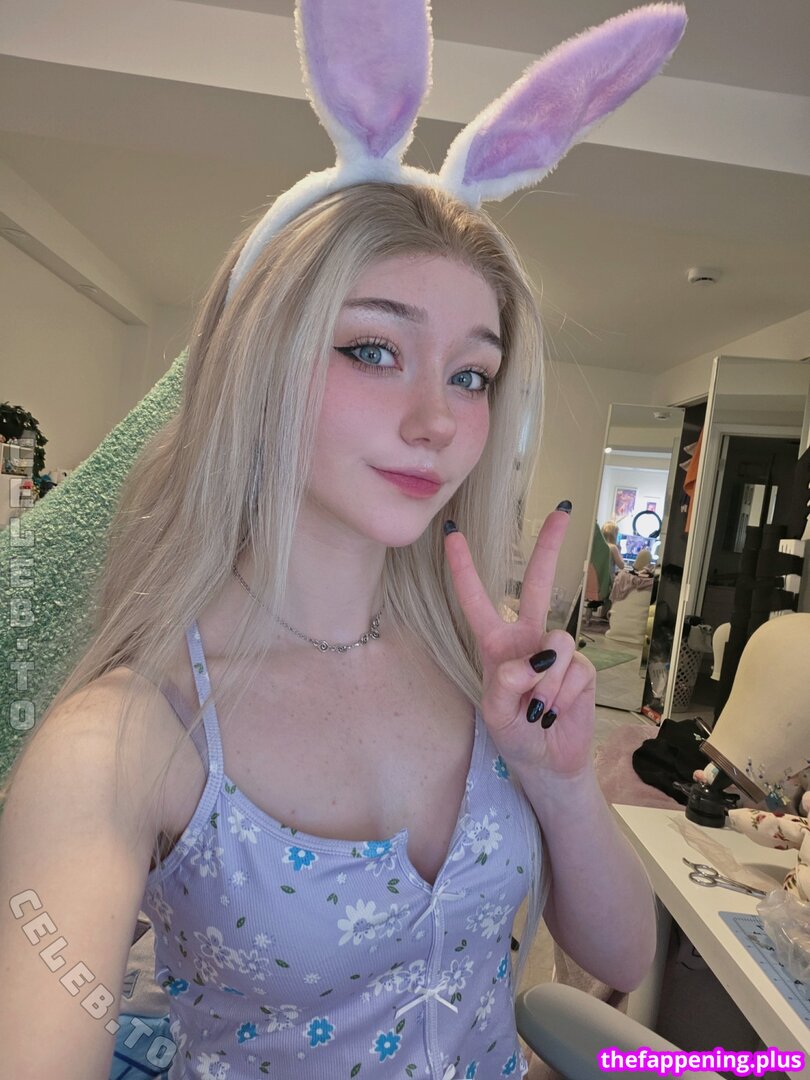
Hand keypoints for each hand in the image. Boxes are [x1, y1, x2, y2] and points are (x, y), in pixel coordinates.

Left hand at [443, 507, 596, 781]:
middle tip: (563, 511)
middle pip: (537, 585)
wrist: (549, 763)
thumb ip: (506, 684)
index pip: (475, 600)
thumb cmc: (514, 736)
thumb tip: (534, 659)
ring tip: (537, 711)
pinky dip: (561, 697)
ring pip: (556, 645)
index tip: (452, 533)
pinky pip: (573, 671)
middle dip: (549, 547)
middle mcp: (526, 639)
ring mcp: (556, 652)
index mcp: (494, 644)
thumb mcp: (495, 714)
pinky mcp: (581, 668)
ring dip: (546, 684)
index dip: (463, 567)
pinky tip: (555, 713)